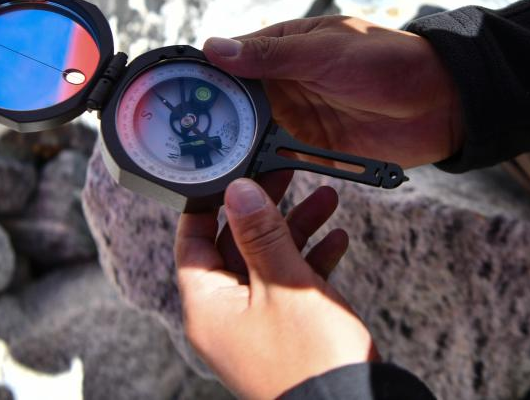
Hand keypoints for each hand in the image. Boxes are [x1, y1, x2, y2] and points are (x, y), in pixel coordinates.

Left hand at [176, 177, 377, 399]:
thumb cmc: (308, 357)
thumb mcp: (283, 283)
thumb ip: (260, 233)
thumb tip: (238, 191)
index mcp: (208, 307)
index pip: (192, 243)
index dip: (210, 205)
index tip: (233, 174)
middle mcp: (226, 316)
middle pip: (236, 246)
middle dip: (267, 210)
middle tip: (287, 175)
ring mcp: (256, 325)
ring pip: (268, 262)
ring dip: (297, 229)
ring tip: (327, 199)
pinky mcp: (285, 332)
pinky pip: (290, 285)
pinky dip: (311, 259)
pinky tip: (337, 239)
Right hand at [203, 16, 462, 168]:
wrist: (444, 102)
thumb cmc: (388, 61)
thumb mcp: (326, 52)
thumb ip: (271, 55)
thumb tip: (215, 48)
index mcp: (285, 49)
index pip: (231, 62)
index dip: (203, 79)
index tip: (171, 99)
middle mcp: (285, 85)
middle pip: (235, 106)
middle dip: (211, 124)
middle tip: (179, 147)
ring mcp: (299, 119)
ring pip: (252, 139)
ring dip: (234, 153)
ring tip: (202, 174)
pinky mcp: (317, 151)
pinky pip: (281, 165)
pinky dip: (264, 175)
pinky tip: (243, 189)